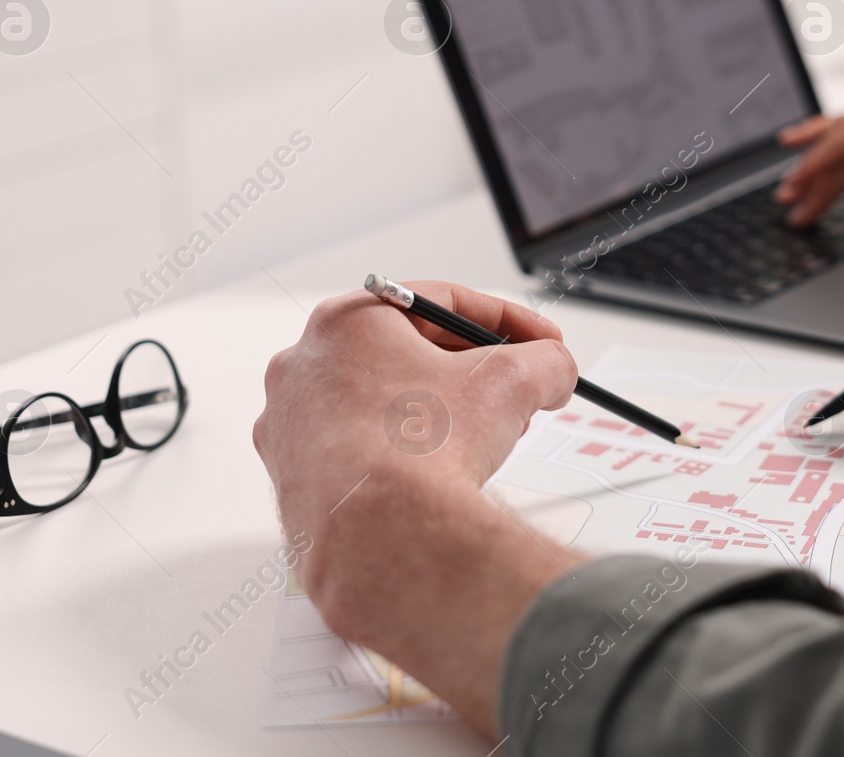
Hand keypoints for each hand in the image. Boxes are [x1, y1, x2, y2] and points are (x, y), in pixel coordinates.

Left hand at [253, 281, 582, 733]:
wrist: (383, 539)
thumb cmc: (419, 452)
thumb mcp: (512, 382)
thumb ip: (544, 361)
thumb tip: (553, 369)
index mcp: (344, 322)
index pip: (438, 303)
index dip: (504, 320)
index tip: (535, 340)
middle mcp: (304, 367)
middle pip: (406, 352)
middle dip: (469, 369)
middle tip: (513, 388)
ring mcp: (290, 425)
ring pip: (380, 403)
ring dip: (434, 412)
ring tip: (479, 438)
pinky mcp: (292, 479)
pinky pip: (357, 450)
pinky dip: (398, 455)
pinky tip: (434, 475)